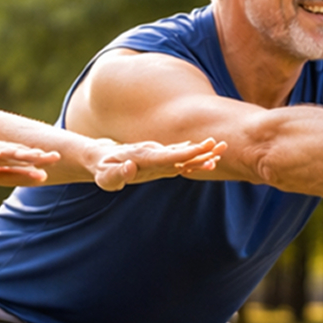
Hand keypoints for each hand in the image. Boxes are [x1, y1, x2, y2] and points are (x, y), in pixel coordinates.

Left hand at [86, 137, 223, 190]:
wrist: (100, 158)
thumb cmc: (102, 170)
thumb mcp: (105, 177)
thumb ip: (117, 174)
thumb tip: (130, 168)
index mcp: (144, 158)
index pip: (168, 156)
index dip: (185, 153)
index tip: (202, 149)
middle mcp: (154, 153)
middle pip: (181, 152)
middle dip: (201, 150)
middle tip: (221, 145)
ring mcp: (158, 155)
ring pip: (183, 153)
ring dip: (202, 152)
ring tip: (222, 149)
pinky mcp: (159, 159)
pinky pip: (179, 157)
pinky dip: (193, 156)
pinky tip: (207, 157)